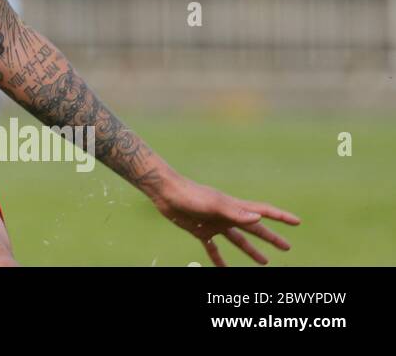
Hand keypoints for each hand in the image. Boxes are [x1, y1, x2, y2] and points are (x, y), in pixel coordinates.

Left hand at [151, 176, 300, 265]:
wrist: (165, 193)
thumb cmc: (190, 195)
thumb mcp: (214, 204)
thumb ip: (235, 213)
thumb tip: (259, 218)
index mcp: (234, 207)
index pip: (263, 211)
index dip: (280, 217)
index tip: (297, 222)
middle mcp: (228, 216)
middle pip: (254, 229)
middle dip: (271, 238)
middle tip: (286, 247)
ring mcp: (215, 224)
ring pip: (238, 240)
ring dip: (251, 251)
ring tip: (264, 262)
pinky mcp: (201, 231)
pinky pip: (213, 249)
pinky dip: (219, 260)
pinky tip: (224, 270)